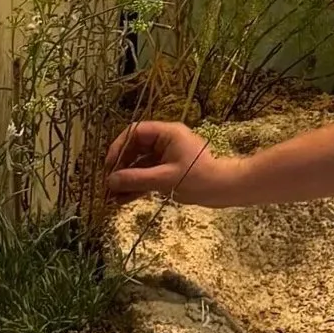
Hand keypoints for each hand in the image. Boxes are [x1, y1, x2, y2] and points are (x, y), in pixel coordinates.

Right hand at [105, 120, 225, 203]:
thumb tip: (110, 181)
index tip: (110, 166)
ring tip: (112, 196)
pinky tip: (123, 200)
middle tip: (108, 184)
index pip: (135, 132)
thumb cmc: (199, 178)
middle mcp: (165, 141)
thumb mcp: (165, 179)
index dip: (119, 147)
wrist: (224, 190)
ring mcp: (167, 156)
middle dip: (120, 166)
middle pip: (135, 148)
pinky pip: (147, 175)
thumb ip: (137, 179)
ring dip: (126, 179)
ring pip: (139, 164)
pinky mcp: (168, 170)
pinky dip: (136, 186)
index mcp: (167, 133)